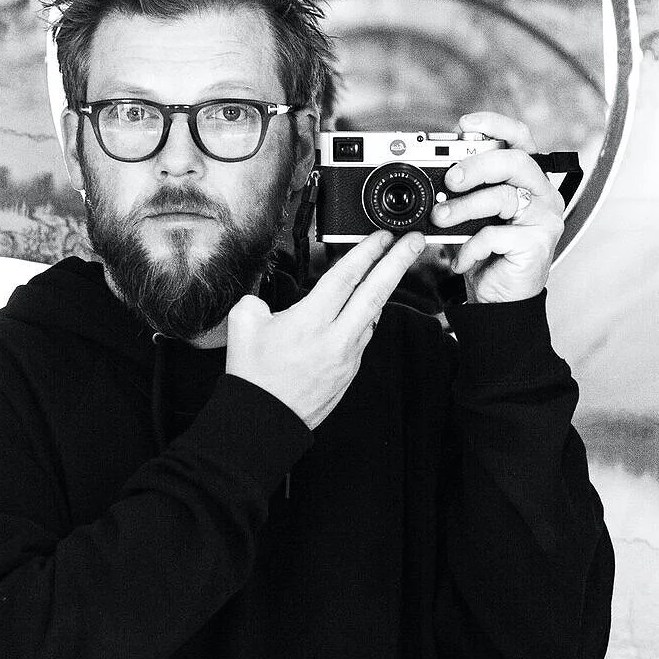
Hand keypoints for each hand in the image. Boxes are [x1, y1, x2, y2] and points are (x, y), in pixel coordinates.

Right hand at [225, 229, 425, 428]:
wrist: (265, 421)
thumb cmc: (254, 376)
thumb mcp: (243, 324)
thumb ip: (258, 300)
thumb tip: (268, 299)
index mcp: (311, 321)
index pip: (346, 277)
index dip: (366, 252)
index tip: (382, 236)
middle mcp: (336, 337)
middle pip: (375, 292)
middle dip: (398, 262)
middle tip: (414, 241)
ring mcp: (348, 356)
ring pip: (373, 314)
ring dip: (385, 289)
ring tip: (394, 268)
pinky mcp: (350, 370)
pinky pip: (364, 336)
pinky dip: (368, 316)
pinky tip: (367, 307)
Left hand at [433, 112, 563, 303]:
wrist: (500, 300)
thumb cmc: (488, 252)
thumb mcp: (473, 214)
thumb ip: (465, 190)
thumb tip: (436, 172)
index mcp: (527, 178)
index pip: (520, 138)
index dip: (495, 124)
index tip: (465, 124)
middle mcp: (542, 193)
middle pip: (515, 161)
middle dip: (477, 165)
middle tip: (449, 180)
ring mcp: (544, 218)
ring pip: (503, 197)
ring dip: (464, 207)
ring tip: (440, 219)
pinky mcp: (537, 244)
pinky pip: (496, 235)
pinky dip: (470, 246)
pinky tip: (459, 259)